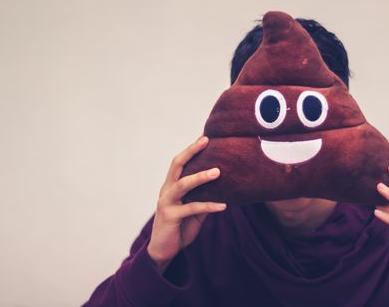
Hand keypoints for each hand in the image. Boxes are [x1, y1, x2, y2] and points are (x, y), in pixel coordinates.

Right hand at [147, 136, 226, 272]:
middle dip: (191, 151)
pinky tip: (223, 206)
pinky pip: (192, 208)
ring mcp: (167, 203)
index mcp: (171, 186)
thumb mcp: (194, 211)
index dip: (191, 149)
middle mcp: (167, 190)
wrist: (163, 250)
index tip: (205, 137)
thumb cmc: (179, 227)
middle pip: (177, 165)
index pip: (180, 162)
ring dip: (200, 177)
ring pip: (183, 185)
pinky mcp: (171, 217)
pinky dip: (209, 206)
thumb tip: (224, 188)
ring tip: (217, 172)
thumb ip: (204, 197)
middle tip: (206, 140)